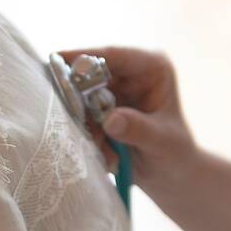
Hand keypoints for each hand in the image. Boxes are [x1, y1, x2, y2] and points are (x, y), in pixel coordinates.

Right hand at [55, 47, 197, 192]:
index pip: (114, 55)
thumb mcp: (161, 142)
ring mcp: (113, 90)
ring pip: (81, 98)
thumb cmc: (175, 153)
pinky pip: (82, 117)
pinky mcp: (100, 108)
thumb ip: (137, 129)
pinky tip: (110, 156)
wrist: (170, 175)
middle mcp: (130, 72)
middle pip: (89, 74)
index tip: (55, 60)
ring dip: (86, 126)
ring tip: (107, 151)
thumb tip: (110, 120)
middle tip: (76, 123)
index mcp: (152, 67)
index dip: (83, 58)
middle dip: (80, 100)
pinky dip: (89, 136)